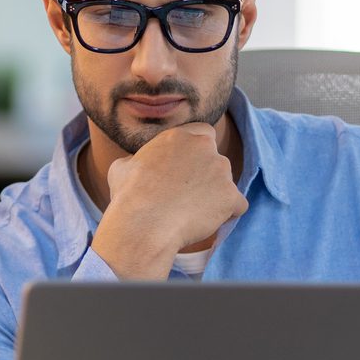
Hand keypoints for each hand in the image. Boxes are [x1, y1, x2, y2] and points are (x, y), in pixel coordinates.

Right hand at [89, 123, 246, 280]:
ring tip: (192, 212)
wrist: (143, 225)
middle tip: (188, 195)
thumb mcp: (121, 167)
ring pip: (226, 183)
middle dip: (207, 176)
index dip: (197, 153)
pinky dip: (227, 214)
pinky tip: (206, 221)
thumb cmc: (129, 197)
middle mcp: (204, 147)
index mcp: (179, 136)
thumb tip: (134, 164)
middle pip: (216, 160)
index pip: (203, 134)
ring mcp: (221, 171)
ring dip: (215, 195)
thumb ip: (138, 160)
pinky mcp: (231, 196)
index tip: (188, 170)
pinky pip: (237, 205)